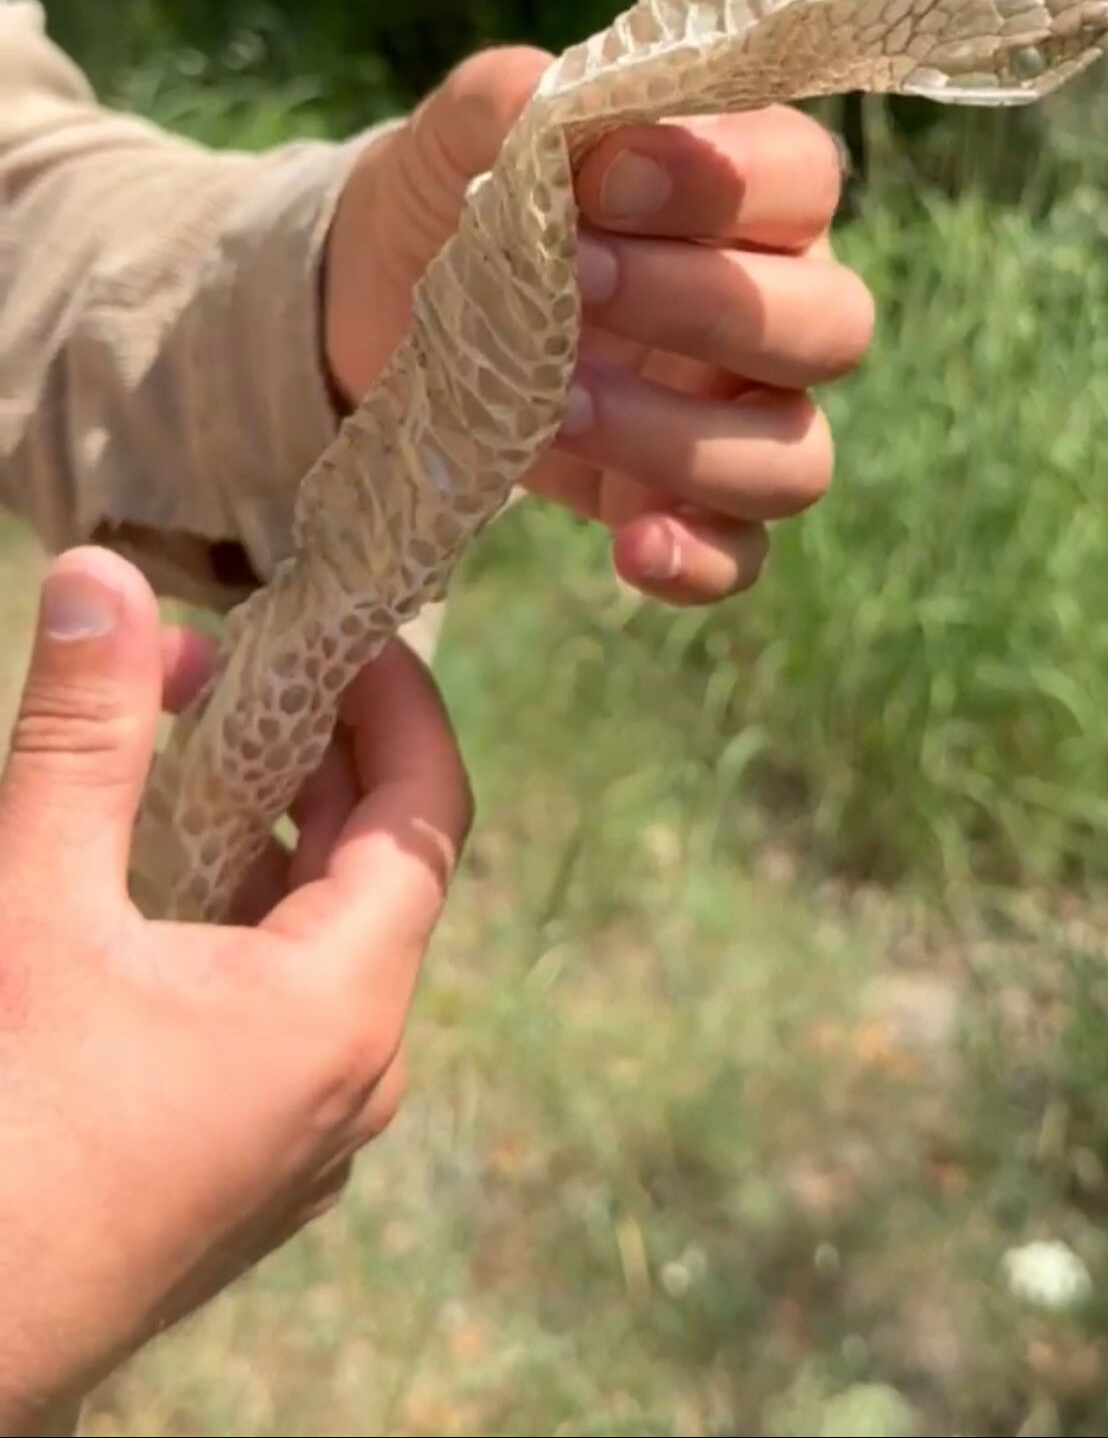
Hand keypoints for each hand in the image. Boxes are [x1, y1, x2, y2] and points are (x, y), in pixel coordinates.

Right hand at [0, 548, 470, 1432]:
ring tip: (185, 752)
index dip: (396, 697)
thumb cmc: (5, 1124)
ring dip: (265, 836)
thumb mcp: (38, 903)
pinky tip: (153, 885)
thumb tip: (103, 575)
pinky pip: (278, 1012)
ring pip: (321, 943)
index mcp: (345, 1007)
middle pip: (376, 869)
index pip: (426, 808)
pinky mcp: (245, 1171)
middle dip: (310, 752)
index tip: (342, 621)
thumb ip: (85, 732)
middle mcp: (355, 1078)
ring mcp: (305, 1137)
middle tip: (234, 663)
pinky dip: (236, 923)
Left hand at [325, 47, 873, 604]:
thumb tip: (559, 115)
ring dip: (684, 439)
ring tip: (557, 404)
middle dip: (701, 306)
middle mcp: (776, 304)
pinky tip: (629, 546)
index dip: (723, 181)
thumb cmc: (464, 189)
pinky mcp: (685, 504)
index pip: (804, 179)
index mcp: (749, 191)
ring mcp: (742, 418)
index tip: (602, 179)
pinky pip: (743, 556)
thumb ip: (516, 100)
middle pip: (829, 325)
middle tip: (574, 281)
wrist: (387, 293)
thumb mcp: (469, 129)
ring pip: (797, 454)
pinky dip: (699, 560)